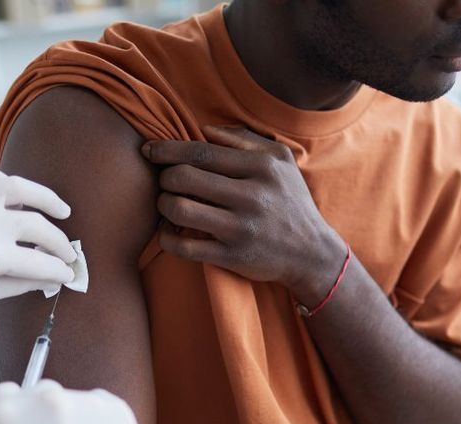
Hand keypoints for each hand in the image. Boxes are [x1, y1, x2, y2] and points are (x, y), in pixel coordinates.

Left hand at [0, 164, 76, 313]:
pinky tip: (16, 198)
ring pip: (21, 189)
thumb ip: (18, 284)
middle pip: (39, 228)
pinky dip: (5, 183)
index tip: (70, 275)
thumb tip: (50, 279)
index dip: (60, 271)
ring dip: (47, 200)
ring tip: (63, 212)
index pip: (41, 264)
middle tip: (68, 254)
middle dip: (60, 244)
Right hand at [0, 380, 162, 423]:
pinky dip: (105, 423)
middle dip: (50, 414)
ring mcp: (82, 399)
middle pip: (44, 392)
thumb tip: (34, 417)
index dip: (18, 412)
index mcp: (7, 415)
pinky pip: (105, 407)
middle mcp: (44, 399)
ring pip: (78, 402)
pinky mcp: (115, 405)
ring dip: (81, 420)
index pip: (7, 393)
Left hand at [142, 126, 343, 300]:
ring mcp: (240, 229)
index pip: (200, 152)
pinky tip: (168, 233)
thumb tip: (205, 130)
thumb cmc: (291, 203)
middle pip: (183, 178)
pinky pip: (185, 247)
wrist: (311, 253)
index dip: (167, 149)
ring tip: (167, 204)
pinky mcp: (232, 257)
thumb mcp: (282, 162)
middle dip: (163, 177)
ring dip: (162, 205)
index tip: (149, 151)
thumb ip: (246, 140)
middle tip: (164, 181)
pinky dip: (166, 239)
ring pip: (179, 210)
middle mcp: (250, 196)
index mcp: (260, 168)